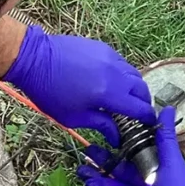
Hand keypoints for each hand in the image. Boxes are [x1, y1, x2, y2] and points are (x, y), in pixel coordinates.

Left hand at [3, 25, 155, 145]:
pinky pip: (122, 63)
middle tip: (139, 112)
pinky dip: (124, 74)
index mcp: (109, 94)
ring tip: (127, 97)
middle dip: (144, 101)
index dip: (148, 118)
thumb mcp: (74, 117)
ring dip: (135, 87)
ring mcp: (110, 58)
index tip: (150, 124)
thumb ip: (101, 125)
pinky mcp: (103, 48)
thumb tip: (117, 137)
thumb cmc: (50, 92)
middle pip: (142, 88)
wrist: (33, 59)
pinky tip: (113, 82)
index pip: (139, 108)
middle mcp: (115, 74)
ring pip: (134, 73)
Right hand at [77, 107, 184, 185]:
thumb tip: (166, 109)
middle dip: (107, 159)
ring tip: (81, 165)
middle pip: (125, 168)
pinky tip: (87, 182)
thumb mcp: (173, 164)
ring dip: (99, 175)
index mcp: (165, 171)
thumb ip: (166, 138)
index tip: (111, 131)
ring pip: (115, 184)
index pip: (143, 152)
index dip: (126, 143)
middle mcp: (152, 185)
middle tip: (89, 148)